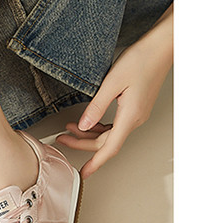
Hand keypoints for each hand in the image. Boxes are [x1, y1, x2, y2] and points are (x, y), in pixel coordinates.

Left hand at [56, 8, 172, 177]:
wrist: (160, 49)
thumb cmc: (140, 60)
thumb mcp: (112, 83)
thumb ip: (97, 106)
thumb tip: (83, 126)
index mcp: (130, 116)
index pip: (110, 148)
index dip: (95, 163)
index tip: (83, 173)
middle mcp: (135, 119)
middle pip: (106, 142)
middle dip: (82, 144)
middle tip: (62, 139)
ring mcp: (136, 114)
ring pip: (110, 134)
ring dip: (89, 135)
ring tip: (69, 128)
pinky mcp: (135, 108)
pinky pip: (115, 125)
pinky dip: (99, 126)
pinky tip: (87, 121)